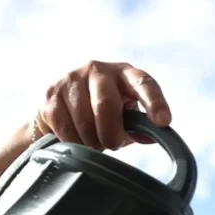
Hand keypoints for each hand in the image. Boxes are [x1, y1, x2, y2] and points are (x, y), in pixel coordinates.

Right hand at [34, 61, 172, 149]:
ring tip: (93, 142)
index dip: (155, 102)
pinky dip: (74, 142)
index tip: (163, 121)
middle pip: (106, 106)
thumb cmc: (104, 114)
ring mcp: (72, 78)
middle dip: (110, 134)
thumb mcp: (126, 118)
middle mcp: (98, 69)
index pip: (144, 84)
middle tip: (112, 144)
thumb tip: (152, 137)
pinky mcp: (51, 93)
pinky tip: (76, 139)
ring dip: (91, 141)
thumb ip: (140, 127)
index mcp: (125, 74)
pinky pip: (65, 127)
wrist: (62, 107)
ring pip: (84, 120)